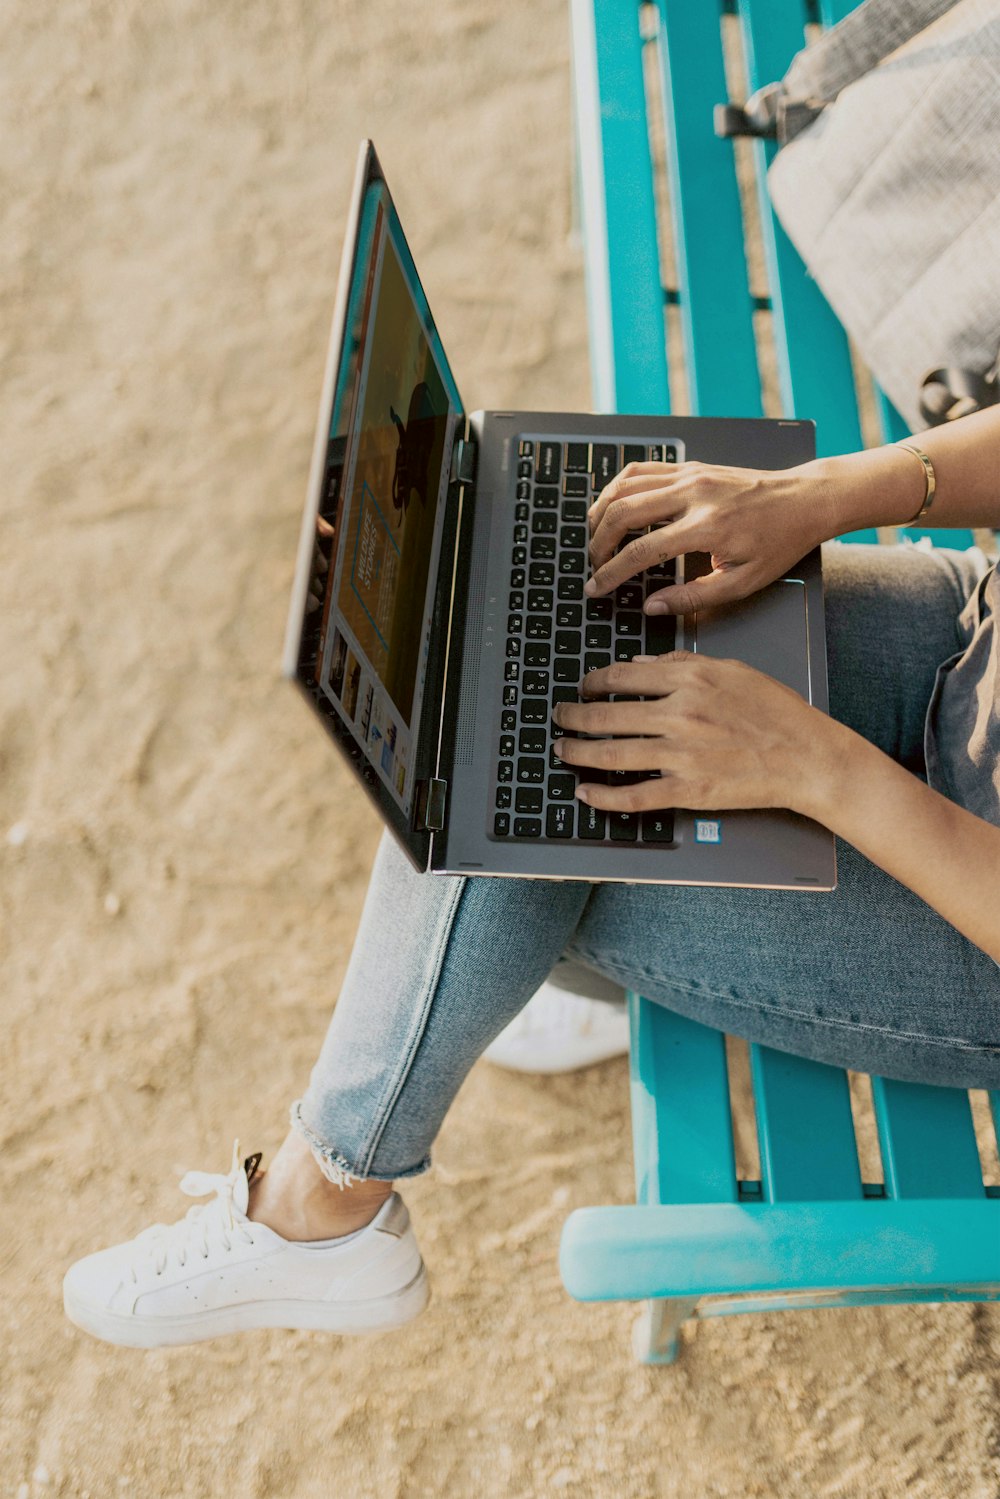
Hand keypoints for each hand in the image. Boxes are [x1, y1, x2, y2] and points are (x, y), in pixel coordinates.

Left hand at [551, 650, 840, 818]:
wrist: (807, 757)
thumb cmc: (776, 713)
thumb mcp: (732, 670)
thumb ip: (683, 663)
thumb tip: (640, 663)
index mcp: (690, 679)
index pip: (623, 676)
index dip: (593, 681)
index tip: (583, 686)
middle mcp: (680, 713)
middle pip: (607, 714)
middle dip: (574, 716)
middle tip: (560, 717)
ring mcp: (682, 754)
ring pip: (612, 753)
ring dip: (577, 752)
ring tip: (562, 750)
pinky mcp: (688, 790)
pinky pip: (634, 795)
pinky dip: (604, 795)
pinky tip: (586, 792)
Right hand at [586, 459, 837, 613]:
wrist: (804, 500)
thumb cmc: (779, 542)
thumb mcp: (742, 582)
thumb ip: (693, 597)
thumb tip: (652, 606)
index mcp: (706, 528)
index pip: (641, 551)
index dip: (611, 572)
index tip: (596, 587)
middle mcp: (693, 495)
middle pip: (622, 513)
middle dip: (598, 543)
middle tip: (594, 566)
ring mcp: (690, 475)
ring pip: (625, 486)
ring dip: (601, 512)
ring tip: (594, 538)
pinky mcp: (691, 467)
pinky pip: (641, 469)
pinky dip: (618, 487)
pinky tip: (612, 506)